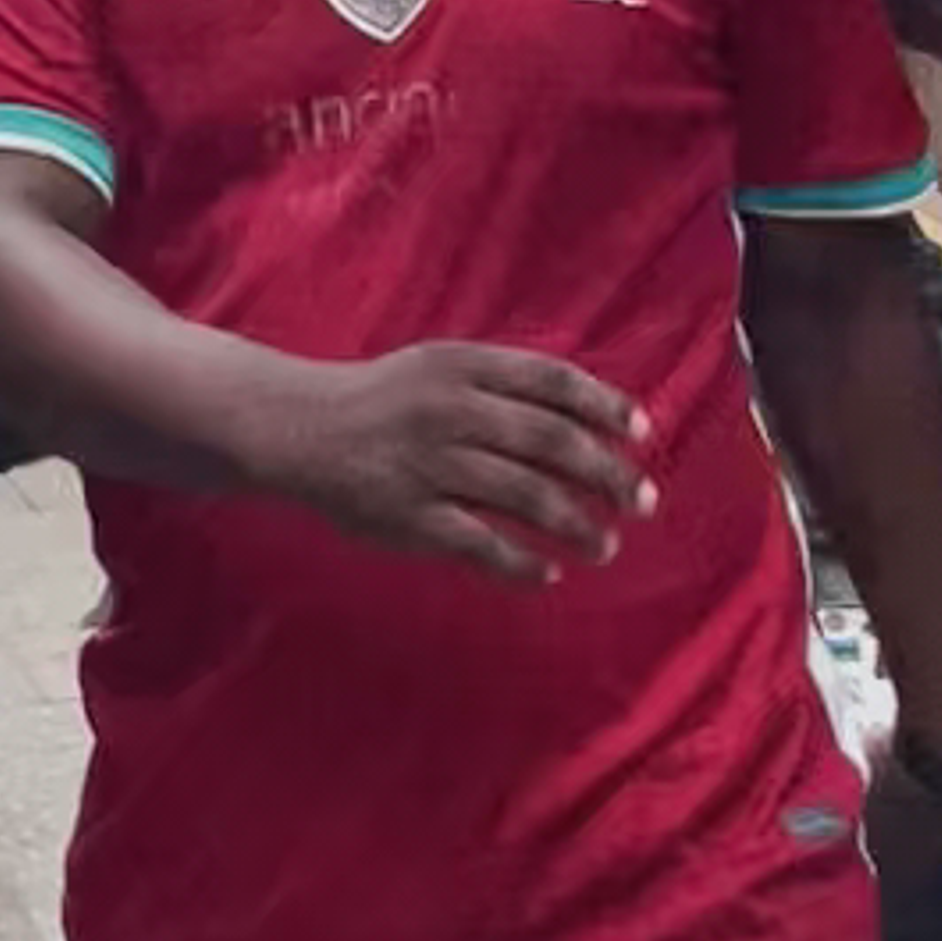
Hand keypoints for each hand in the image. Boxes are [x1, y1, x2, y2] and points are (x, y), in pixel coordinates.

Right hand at [263, 340, 653, 586]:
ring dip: (577, 525)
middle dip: (607, 474)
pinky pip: (482, 545)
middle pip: (551, 441)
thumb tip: (592, 416)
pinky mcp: (410, 516)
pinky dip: (523, 564)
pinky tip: (548, 574)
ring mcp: (429, 464)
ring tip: (605, 545)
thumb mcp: (440, 368)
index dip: (605, 406)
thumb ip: (505, 384)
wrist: (296, 427)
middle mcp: (450, 410)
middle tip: (645, 502)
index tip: (643, 434)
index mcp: (462, 366)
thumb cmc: (384, 400)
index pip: (552, 381)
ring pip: (526, 497)